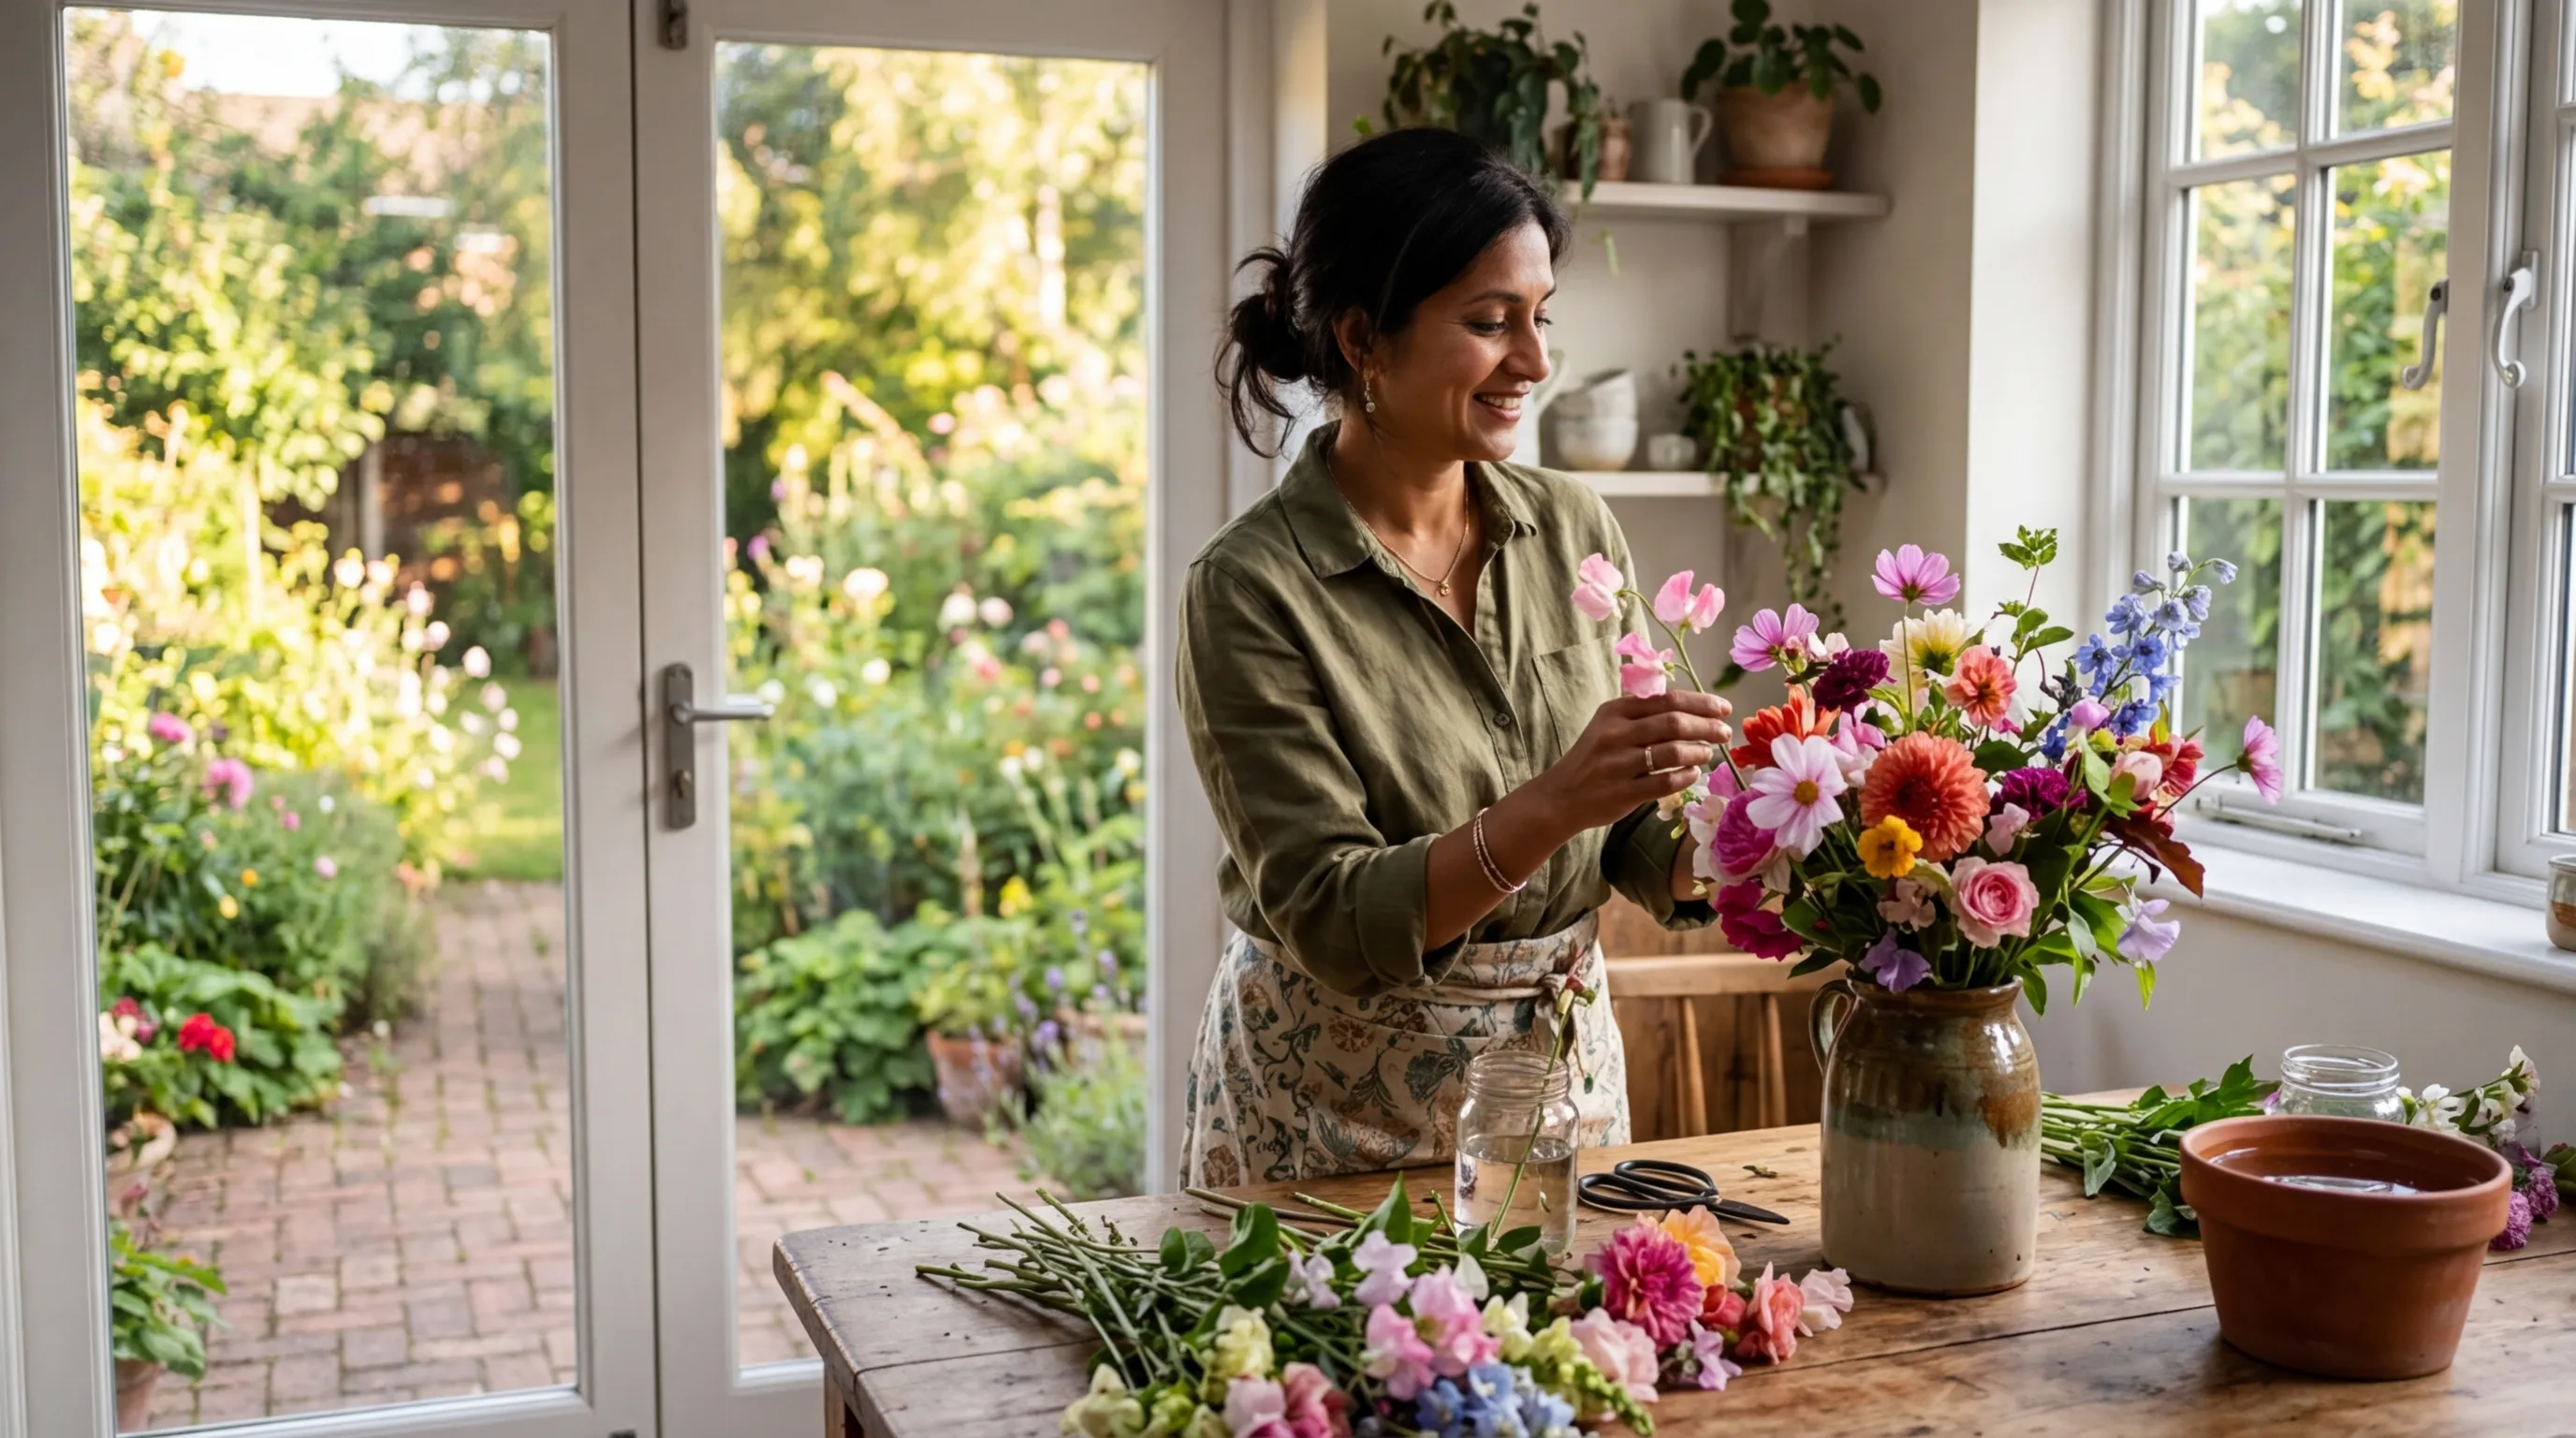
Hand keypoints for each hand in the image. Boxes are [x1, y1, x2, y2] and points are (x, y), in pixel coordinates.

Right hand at [1532, 691, 1734, 834]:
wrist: (1561, 796)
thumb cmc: (1593, 758)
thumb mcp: (1609, 726)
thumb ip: (1643, 714)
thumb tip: (1694, 709)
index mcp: (1615, 711)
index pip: (1667, 700)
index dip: (1701, 703)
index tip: (1723, 709)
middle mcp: (1615, 734)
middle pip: (1674, 723)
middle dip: (1707, 726)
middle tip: (1725, 733)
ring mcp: (1618, 764)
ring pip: (1673, 753)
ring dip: (1699, 752)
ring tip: (1709, 754)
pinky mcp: (1623, 793)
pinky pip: (1665, 783)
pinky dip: (1686, 777)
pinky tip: (1694, 774)